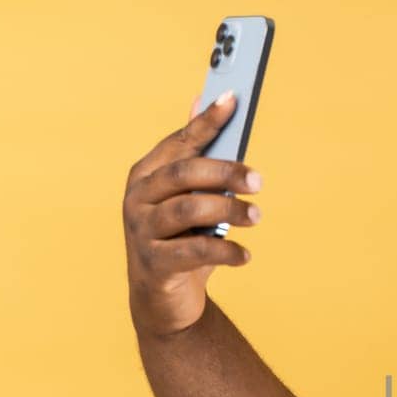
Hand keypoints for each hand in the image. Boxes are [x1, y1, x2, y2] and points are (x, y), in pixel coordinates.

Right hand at [122, 90, 263, 337]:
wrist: (163, 298)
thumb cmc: (181, 238)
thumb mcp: (187, 196)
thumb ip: (195, 153)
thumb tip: (207, 99)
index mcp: (146, 174)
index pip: (179, 141)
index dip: (206, 121)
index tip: (234, 100)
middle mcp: (137, 198)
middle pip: (184, 173)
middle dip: (225, 172)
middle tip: (259, 181)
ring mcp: (141, 231)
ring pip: (189, 210)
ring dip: (229, 210)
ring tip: (257, 216)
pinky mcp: (154, 263)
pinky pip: (194, 252)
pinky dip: (225, 251)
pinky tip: (245, 254)